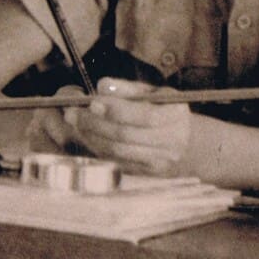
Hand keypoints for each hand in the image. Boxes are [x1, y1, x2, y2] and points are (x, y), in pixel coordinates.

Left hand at [60, 78, 193, 177]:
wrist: (186, 142)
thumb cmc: (163, 109)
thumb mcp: (153, 92)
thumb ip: (128, 88)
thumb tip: (103, 86)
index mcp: (175, 115)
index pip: (144, 116)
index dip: (116, 109)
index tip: (92, 102)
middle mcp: (171, 142)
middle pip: (126, 135)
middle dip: (94, 123)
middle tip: (72, 112)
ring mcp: (159, 161)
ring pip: (118, 151)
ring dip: (91, 136)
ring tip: (75, 122)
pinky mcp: (147, 173)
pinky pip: (117, 161)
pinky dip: (98, 148)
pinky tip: (87, 135)